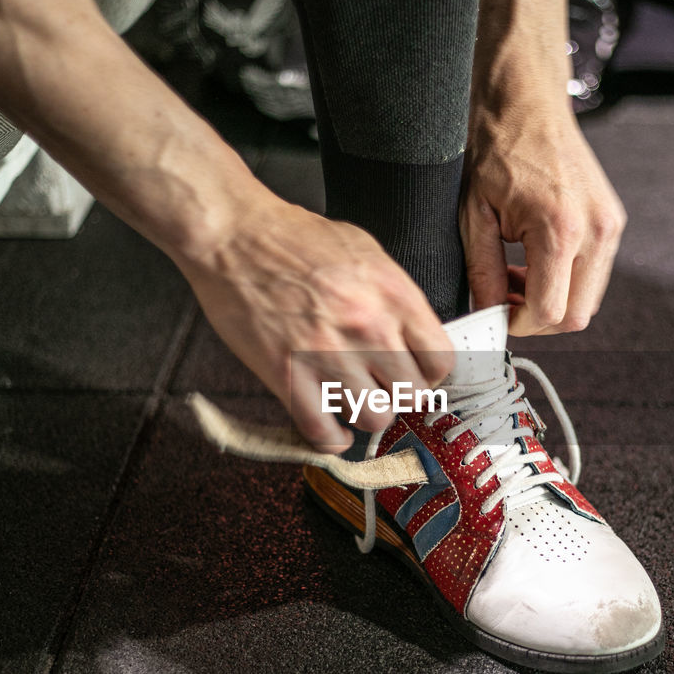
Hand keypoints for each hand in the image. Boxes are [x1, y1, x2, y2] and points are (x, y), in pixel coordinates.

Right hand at [179, 196, 453, 453]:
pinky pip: (323, 431)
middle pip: (413, 396)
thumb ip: (394, 295)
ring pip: (374, 418)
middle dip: (400, 395)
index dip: (429, 372)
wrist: (232, 235)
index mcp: (392, 294)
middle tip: (382, 387)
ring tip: (352, 398)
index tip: (415, 372)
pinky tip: (330, 425)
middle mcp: (368, 328)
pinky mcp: (288, 376)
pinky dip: (330, 437)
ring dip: (366, 413)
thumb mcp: (365, 251)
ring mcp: (327, 355)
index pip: (440, 361)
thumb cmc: (292, 238)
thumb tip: (414, 333)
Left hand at [461, 97, 625, 336]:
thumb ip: (482, 273)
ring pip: (588, 300)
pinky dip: (566, 281)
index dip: (517, 324)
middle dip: (537, 318)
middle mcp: (595, 230)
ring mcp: (610, 226)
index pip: (549, 311)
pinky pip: (594, 275)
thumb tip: (486, 316)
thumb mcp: (474, 215)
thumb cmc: (498, 149)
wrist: (527, 103)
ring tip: (517, 275)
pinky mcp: (613, 221)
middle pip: (576, 316)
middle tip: (504, 299)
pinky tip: (536, 260)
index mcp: (560, 228)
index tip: (495, 315)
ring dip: (553, 300)